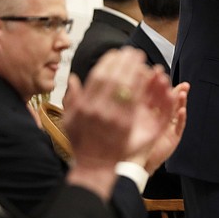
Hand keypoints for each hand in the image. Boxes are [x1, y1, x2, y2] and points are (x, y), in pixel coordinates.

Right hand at [62, 47, 150, 199]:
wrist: (94, 165)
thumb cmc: (81, 142)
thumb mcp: (69, 120)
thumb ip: (72, 98)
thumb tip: (73, 77)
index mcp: (84, 106)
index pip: (98, 76)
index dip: (108, 62)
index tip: (116, 53)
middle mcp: (97, 110)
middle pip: (114, 78)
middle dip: (124, 62)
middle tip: (133, 52)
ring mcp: (113, 118)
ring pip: (126, 87)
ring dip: (135, 70)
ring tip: (142, 60)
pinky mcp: (127, 125)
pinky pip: (137, 102)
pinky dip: (143, 87)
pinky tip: (149, 78)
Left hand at [123, 66, 189, 172]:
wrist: (131, 160)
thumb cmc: (129, 139)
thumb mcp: (129, 115)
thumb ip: (134, 99)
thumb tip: (132, 80)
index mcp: (150, 109)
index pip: (157, 91)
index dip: (158, 81)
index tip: (159, 72)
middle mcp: (161, 116)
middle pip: (170, 99)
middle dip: (174, 88)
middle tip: (176, 79)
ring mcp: (168, 126)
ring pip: (176, 110)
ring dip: (180, 101)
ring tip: (181, 93)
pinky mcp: (173, 137)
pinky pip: (179, 126)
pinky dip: (181, 118)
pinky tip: (182, 111)